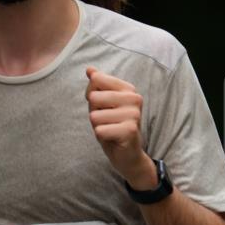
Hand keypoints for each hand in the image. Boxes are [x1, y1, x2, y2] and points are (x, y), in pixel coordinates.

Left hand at [85, 67, 157, 188]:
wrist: (127, 155)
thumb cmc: (113, 127)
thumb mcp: (101, 105)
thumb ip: (96, 86)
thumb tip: (89, 69)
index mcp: (128, 89)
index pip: (96, 80)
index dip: (92, 96)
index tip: (103, 107)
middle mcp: (134, 98)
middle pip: (94, 98)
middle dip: (95, 113)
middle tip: (108, 122)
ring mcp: (134, 114)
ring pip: (95, 116)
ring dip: (98, 127)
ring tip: (111, 130)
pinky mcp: (130, 130)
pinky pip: (99, 130)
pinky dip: (102, 137)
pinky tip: (113, 139)